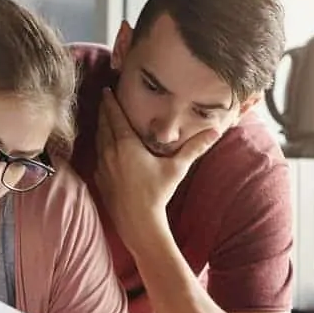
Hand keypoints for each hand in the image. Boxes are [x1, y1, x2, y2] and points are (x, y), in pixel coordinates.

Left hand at [94, 88, 218, 246]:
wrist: (138, 223)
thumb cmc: (157, 193)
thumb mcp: (177, 168)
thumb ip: (195, 148)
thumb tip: (215, 132)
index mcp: (126, 145)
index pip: (114, 116)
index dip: (110, 102)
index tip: (106, 90)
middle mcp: (110, 152)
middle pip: (103, 125)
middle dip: (103, 111)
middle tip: (103, 99)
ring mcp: (102, 166)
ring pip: (98, 140)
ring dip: (100, 127)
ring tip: (103, 119)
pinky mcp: (99, 179)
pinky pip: (97, 157)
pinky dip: (99, 147)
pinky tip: (103, 148)